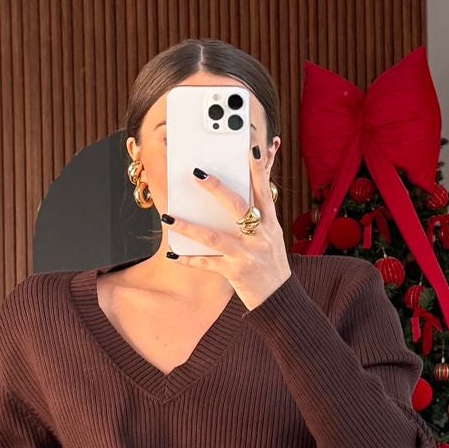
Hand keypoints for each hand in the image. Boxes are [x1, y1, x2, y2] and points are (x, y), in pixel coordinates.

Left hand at [165, 146, 291, 309]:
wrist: (279, 298)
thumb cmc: (271, 261)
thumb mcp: (273, 234)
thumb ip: (263, 209)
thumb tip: (259, 179)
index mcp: (270, 223)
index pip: (264, 191)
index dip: (259, 170)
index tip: (251, 149)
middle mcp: (260, 237)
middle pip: (238, 208)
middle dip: (217, 189)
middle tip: (197, 174)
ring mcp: (247, 255)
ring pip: (215, 237)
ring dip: (189, 227)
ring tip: (168, 217)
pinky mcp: (235, 273)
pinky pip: (208, 264)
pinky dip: (190, 260)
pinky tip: (173, 255)